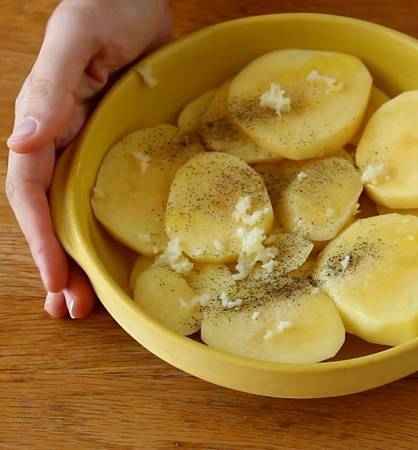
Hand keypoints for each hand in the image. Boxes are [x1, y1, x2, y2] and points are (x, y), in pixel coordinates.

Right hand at [5, 0, 170, 317]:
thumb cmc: (103, 7)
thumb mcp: (74, 43)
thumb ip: (48, 90)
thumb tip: (19, 142)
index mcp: (43, 122)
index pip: (30, 193)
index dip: (40, 239)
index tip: (57, 280)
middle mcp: (62, 139)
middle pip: (51, 213)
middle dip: (58, 262)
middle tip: (73, 309)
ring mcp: (91, 142)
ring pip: (78, 208)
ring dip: (80, 254)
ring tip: (89, 300)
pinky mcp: (119, 141)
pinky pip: (108, 190)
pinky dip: (108, 225)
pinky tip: (118, 251)